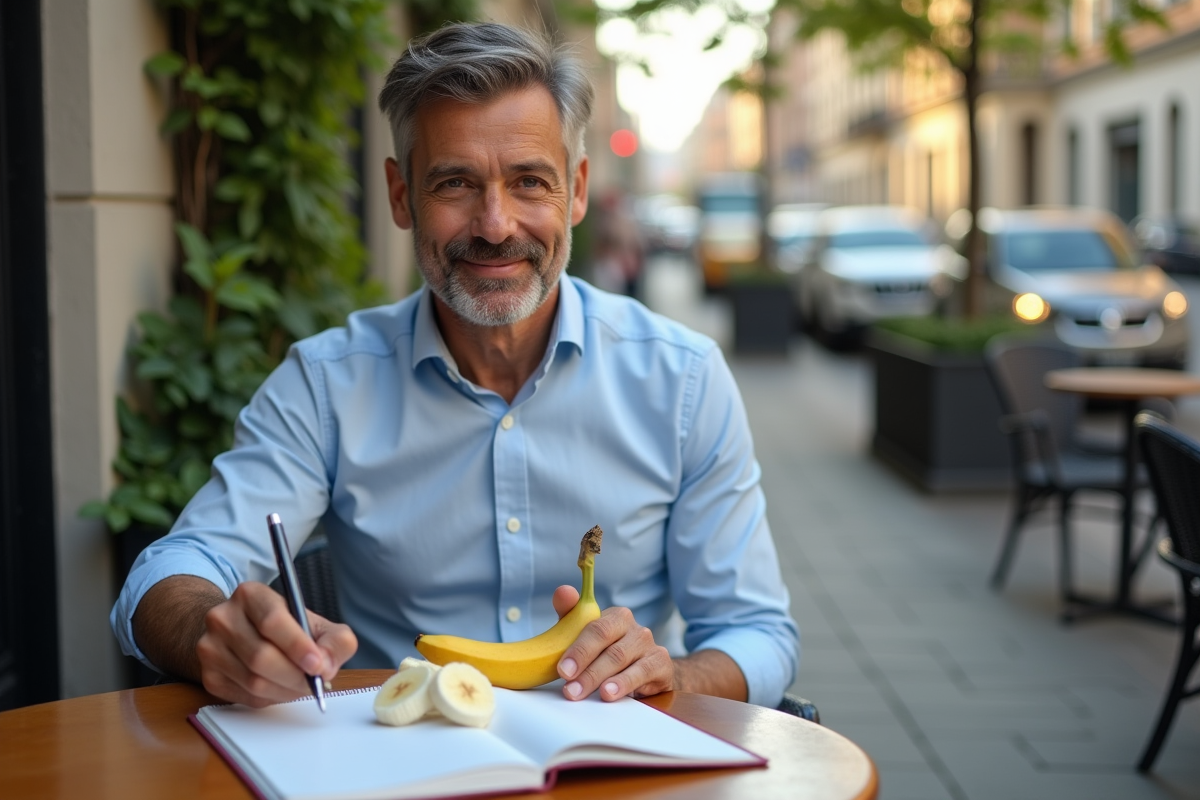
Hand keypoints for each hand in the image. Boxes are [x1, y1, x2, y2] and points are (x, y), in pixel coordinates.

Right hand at [196, 581, 357, 706]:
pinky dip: (270, 698)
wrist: (246, 633)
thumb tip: (326, 666)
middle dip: (295, 676)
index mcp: (251, 595)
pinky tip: (280, 687)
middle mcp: (223, 617)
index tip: (318, 665)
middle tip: (315, 682)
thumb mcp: (317, 623)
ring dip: (285, 690)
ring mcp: (210, 647)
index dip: (298, 647)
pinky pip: (244, 696)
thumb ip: (335, 640)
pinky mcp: (208, 676)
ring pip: (253, 681)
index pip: (272, 621)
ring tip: (301, 684)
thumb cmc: (286, 628)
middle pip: (261, 656)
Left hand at [551, 585, 674, 701]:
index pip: (597, 629)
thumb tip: (563, 591)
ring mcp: (650, 646)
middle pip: (610, 648)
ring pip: (622, 661)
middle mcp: (636, 628)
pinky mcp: (662, 664)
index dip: (579, 650)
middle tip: (570, 689)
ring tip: (582, 693)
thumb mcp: (585, 636)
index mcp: (617, 617)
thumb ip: (571, 615)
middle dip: (587, 671)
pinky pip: (643, 673)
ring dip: (600, 679)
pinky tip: (610, 693)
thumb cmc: (607, 653)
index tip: (564, 670)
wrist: (643, 674)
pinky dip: (624, 684)